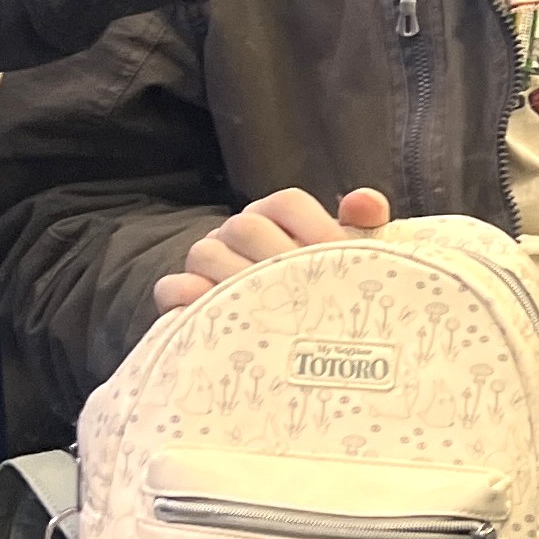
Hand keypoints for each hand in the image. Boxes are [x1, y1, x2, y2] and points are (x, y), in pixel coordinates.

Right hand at [153, 186, 391, 313]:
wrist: (285, 336)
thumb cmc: (317, 286)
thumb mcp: (345, 256)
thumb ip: (362, 226)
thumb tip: (366, 204)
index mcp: (276, 215)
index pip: (287, 202)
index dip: (316, 226)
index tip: (341, 257)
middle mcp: (236, 232)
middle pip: (246, 226)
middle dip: (279, 258)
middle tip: (308, 291)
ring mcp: (206, 262)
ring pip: (206, 253)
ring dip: (237, 279)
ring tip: (269, 308)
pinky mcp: (181, 298)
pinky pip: (172, 289)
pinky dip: (190, 299)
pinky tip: (217, 313)